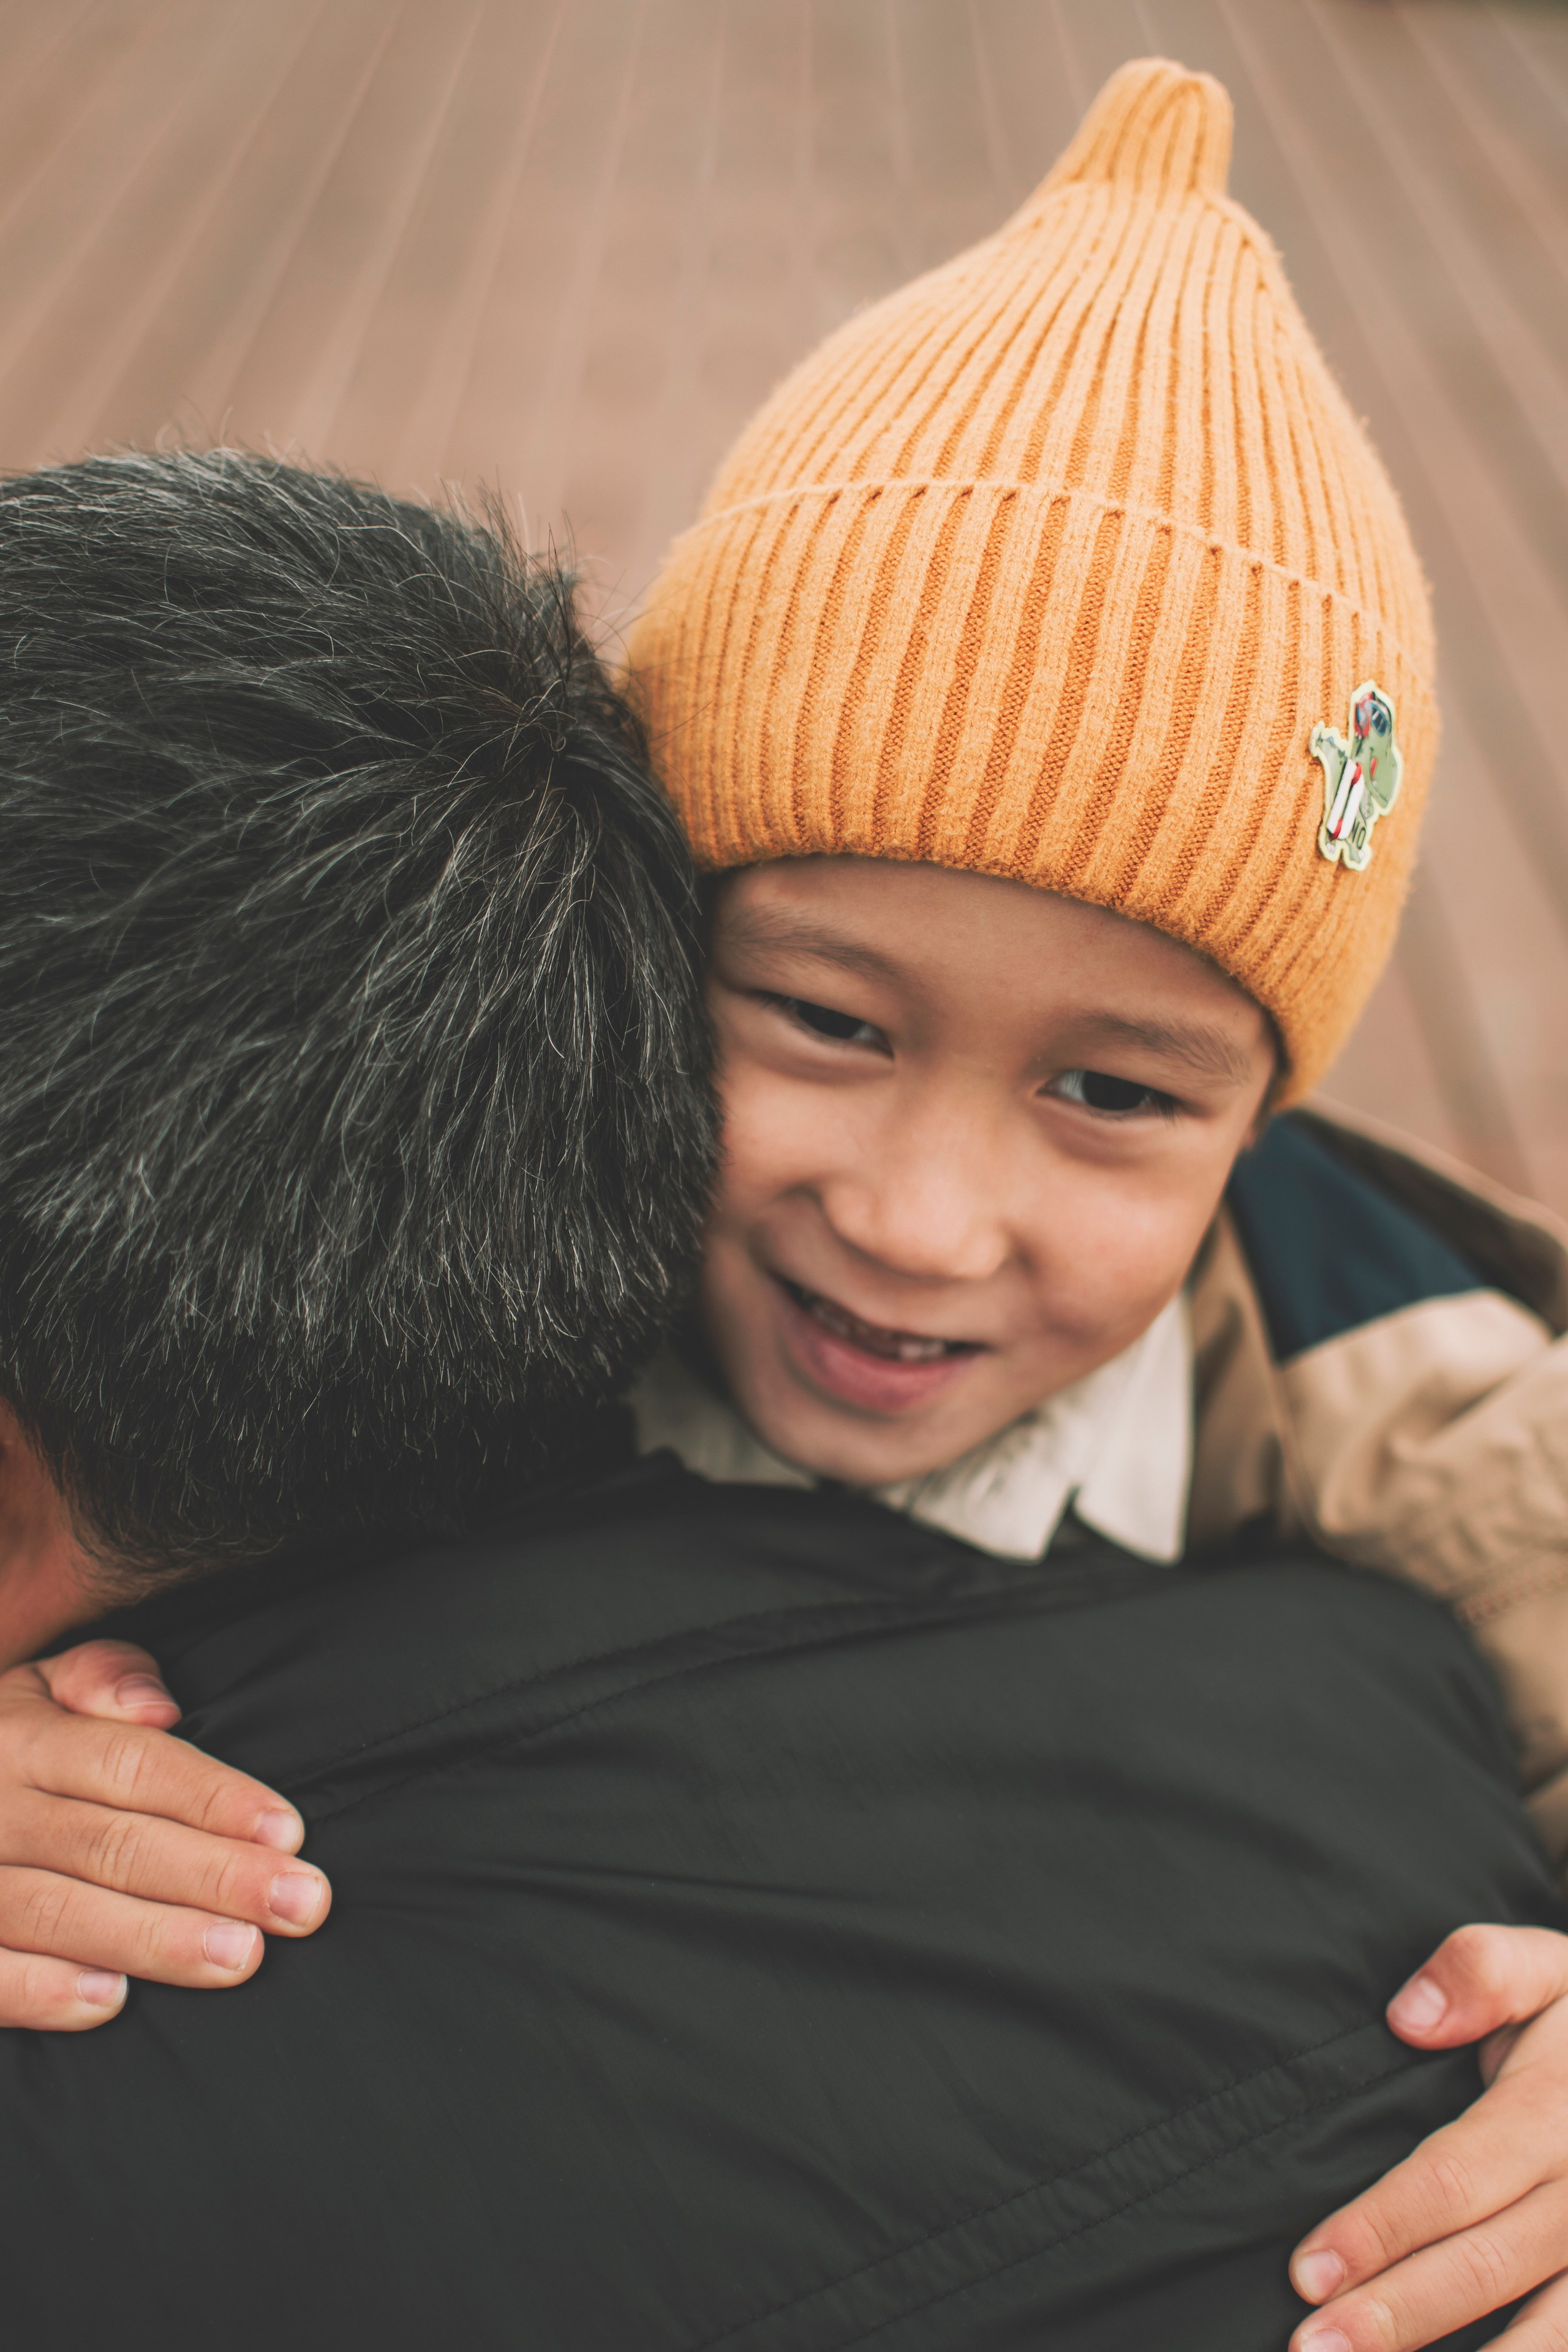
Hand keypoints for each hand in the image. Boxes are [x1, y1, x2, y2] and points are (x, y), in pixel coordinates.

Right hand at [0, 1639, 330, 2030]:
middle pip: (113, 1844)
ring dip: (154, 1939)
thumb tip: (159, 1707)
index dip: (214, 1798)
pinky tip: (111, 2001)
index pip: (132, 1765)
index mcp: (25, 1737)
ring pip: (59, 1912)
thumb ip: (101, 1677)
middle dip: (215, 1876)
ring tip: (239, 1956)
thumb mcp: (39, 1687)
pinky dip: (42, 1990)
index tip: (289, 1832)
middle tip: (301, 1905)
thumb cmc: (7, 1749)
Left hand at [1289, 1923, 1567, 2348]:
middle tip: (1311, 2350)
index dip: (1380, 2228)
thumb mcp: (1545, 1965)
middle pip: (1486, 2267)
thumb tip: (1408, 2014)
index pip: (1455, 2180)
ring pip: (1546, 2331)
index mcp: (1556, 2111)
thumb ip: (1481, 1972)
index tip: (1306, 2270)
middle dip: (1395, 2315)